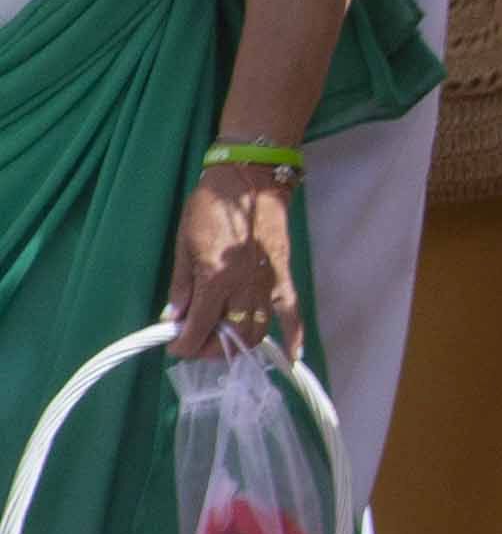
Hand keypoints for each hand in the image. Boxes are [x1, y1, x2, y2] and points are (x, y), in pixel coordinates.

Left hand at [172, 173, 288, 356]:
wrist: (250, 179)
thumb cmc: (210, 207)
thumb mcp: (184, 243)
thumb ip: (181, 285)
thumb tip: (175, 316)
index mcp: (215, 279)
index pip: (198, 328)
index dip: (182, 344)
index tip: (174, 345)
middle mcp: (244, 287)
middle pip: (229, 337)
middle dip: (209, 348)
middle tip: (196, 341)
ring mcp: (267, 283)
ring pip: (257, 330)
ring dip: (238, 344)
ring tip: (222, 340)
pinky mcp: (284, 276)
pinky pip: (292, 311)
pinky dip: (294, 336)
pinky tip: (293, 355)